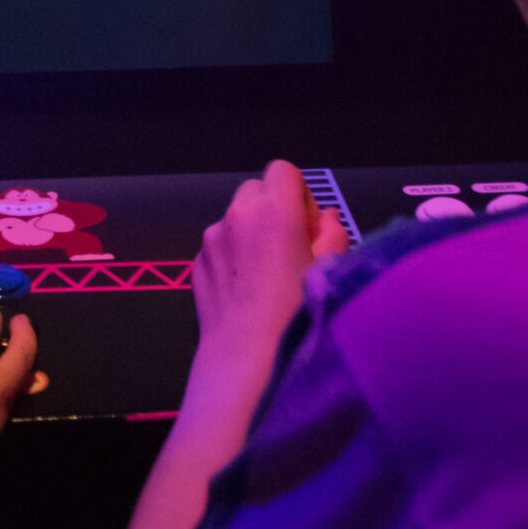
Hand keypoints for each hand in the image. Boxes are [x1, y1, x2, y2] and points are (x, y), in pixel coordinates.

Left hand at [191, 161, 347, 367]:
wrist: (247, 357)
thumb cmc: (298, 314)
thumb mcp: (331, 271)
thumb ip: (332, 234)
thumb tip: (324, 218)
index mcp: (274, 209)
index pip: (284, 170)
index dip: (299, 195)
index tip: (307, 229)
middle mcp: (237, 214)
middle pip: (256, 190)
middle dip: (274, 209)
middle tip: (289, 248)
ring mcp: (211, 238)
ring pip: (235, 218)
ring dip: (251, 233)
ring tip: (267, 276)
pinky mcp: (196, 262)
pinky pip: (219, 246)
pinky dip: (233, 256)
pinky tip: (246, 292)